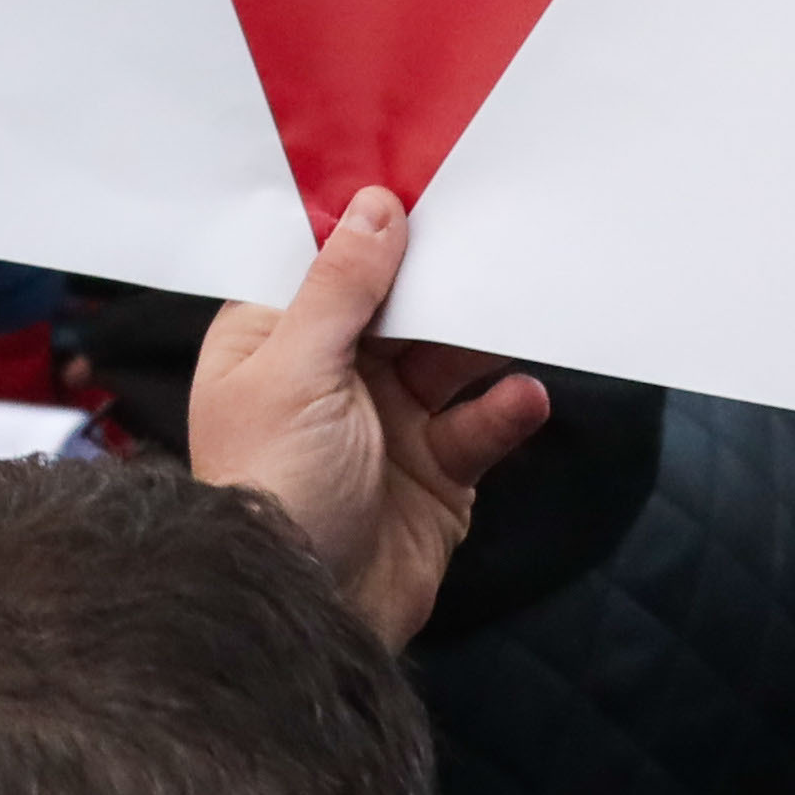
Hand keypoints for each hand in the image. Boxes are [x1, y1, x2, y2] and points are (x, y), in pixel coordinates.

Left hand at [187, 190, 549, 644]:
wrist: (305, 614)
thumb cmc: (273, 487)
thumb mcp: (296, 371)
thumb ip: (341, 289)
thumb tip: (375, 207)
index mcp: (272, 343)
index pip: (321, 266)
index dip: (364, 228)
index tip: (417, 179)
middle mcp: (328, 377)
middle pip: (395, 307)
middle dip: (438, 278)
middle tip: (492, 232)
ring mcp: (386, 426)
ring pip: (447, 360)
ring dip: (481, 338)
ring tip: (520, 306)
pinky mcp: (437, 474)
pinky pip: (479, 425)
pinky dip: (504, 410)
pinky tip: (523, 397)